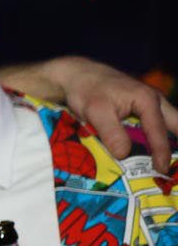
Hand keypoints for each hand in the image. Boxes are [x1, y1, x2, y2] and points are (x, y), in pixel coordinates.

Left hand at [0, 56, 177, 167]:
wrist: (77, 76)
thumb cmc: (86, 91)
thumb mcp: (95, 112)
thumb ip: (111, 132)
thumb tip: (124, 155)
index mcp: (147, 100)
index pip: (159, 131)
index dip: (161, 152)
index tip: (162, 170)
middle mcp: (154, 101)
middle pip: (176, 124)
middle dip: (177, 143)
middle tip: (174, 164)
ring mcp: (150, 103)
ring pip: (168, 124)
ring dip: (169, 141)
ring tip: (166, 163)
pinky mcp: (141, 109)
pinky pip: (156, 124)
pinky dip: (157, 137)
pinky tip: (150, 153)